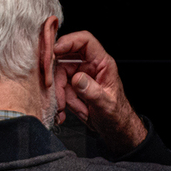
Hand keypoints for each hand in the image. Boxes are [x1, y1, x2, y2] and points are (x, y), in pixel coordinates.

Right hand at [54, 31, 147, 153]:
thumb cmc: (116, 115)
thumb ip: (92, 92)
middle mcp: (89, 66)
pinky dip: (58, 101)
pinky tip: (63, 113)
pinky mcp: (72, 87)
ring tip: (64, 109)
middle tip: (54, 92)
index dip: (69, 41)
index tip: (55, 51)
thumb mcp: (106, 105)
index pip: (85, 41)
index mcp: (102, 63)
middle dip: (57, 77)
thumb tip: (77, 79)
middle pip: (65, 59)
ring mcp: (80, 75)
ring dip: (58, 94)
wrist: (114, 129)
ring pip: (59, 76)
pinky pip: (59, 89)